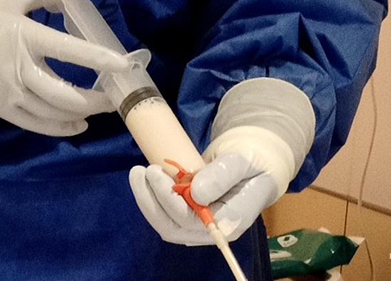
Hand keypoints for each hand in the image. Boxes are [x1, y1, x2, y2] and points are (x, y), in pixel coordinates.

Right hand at [0, 0, 129, 134]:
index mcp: (23, 36)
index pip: (66, 49)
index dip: (96, 58)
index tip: (122, 64)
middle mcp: (18, 69)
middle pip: (64, 93)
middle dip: (96, 98)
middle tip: (116, 93)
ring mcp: (9, 93)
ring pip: (53, 112)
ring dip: (82, 113)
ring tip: (102, 107)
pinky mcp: (2, 108)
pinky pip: (36, 125)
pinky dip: (60, 128)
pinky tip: (78, 124)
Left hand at [129, 126, 293, 244]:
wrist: (253, 163)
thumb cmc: (251, 161)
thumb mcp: (242, 161)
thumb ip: (223, 175)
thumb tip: (196, 193)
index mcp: (231, 221)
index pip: (192, 222)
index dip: (169, 201)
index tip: (155, 172)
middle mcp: (213, 229)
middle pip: (173, 228)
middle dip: (151, 201)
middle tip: (141, 170)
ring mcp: (199, 225)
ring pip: (165, 223)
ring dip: (146, 199)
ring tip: (138, 172)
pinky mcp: (189, 217)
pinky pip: (165, 214)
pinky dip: (151, 198)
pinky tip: (146, 179)